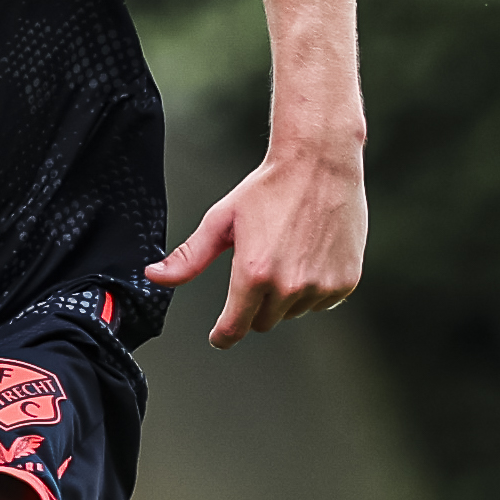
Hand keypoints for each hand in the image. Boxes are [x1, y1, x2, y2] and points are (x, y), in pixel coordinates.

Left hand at [147, 143, 366, 348]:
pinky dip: (312, 289)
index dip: (223, 335)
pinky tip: (310, 256)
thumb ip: (190, 257)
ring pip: (292, 312)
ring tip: (286, 255)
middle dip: (253, 306)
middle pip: (262, 322)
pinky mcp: (345, 282)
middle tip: (257, 270)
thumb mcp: (222, 220)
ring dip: (284, 297)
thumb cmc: (269, 188)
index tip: (219, 336)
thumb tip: (154, 276)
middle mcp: (289, 286)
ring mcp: (320, 286)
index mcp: (253, 273)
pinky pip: (321, 302)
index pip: (234, 327)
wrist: (321, 163)